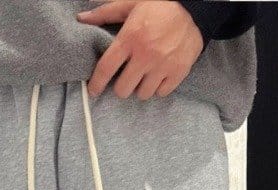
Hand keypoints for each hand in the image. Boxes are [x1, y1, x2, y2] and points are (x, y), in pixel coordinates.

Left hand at [78, 0, 203, 99]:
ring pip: (142, 94)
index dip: (96, 83)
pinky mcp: (178, 72)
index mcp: (131, 37)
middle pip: (123, 89)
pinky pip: (161, 93)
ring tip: (143, 76)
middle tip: (125, 77)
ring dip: (140, 87)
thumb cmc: (160, 4)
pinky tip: (158, 76)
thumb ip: (106, 13)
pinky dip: (158, 88)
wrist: (195, 7)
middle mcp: (145, 55)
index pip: (106, 68)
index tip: (93, 90)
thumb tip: (82, 19)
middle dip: (121, 86)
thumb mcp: (131, 2)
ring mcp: (163, 66)